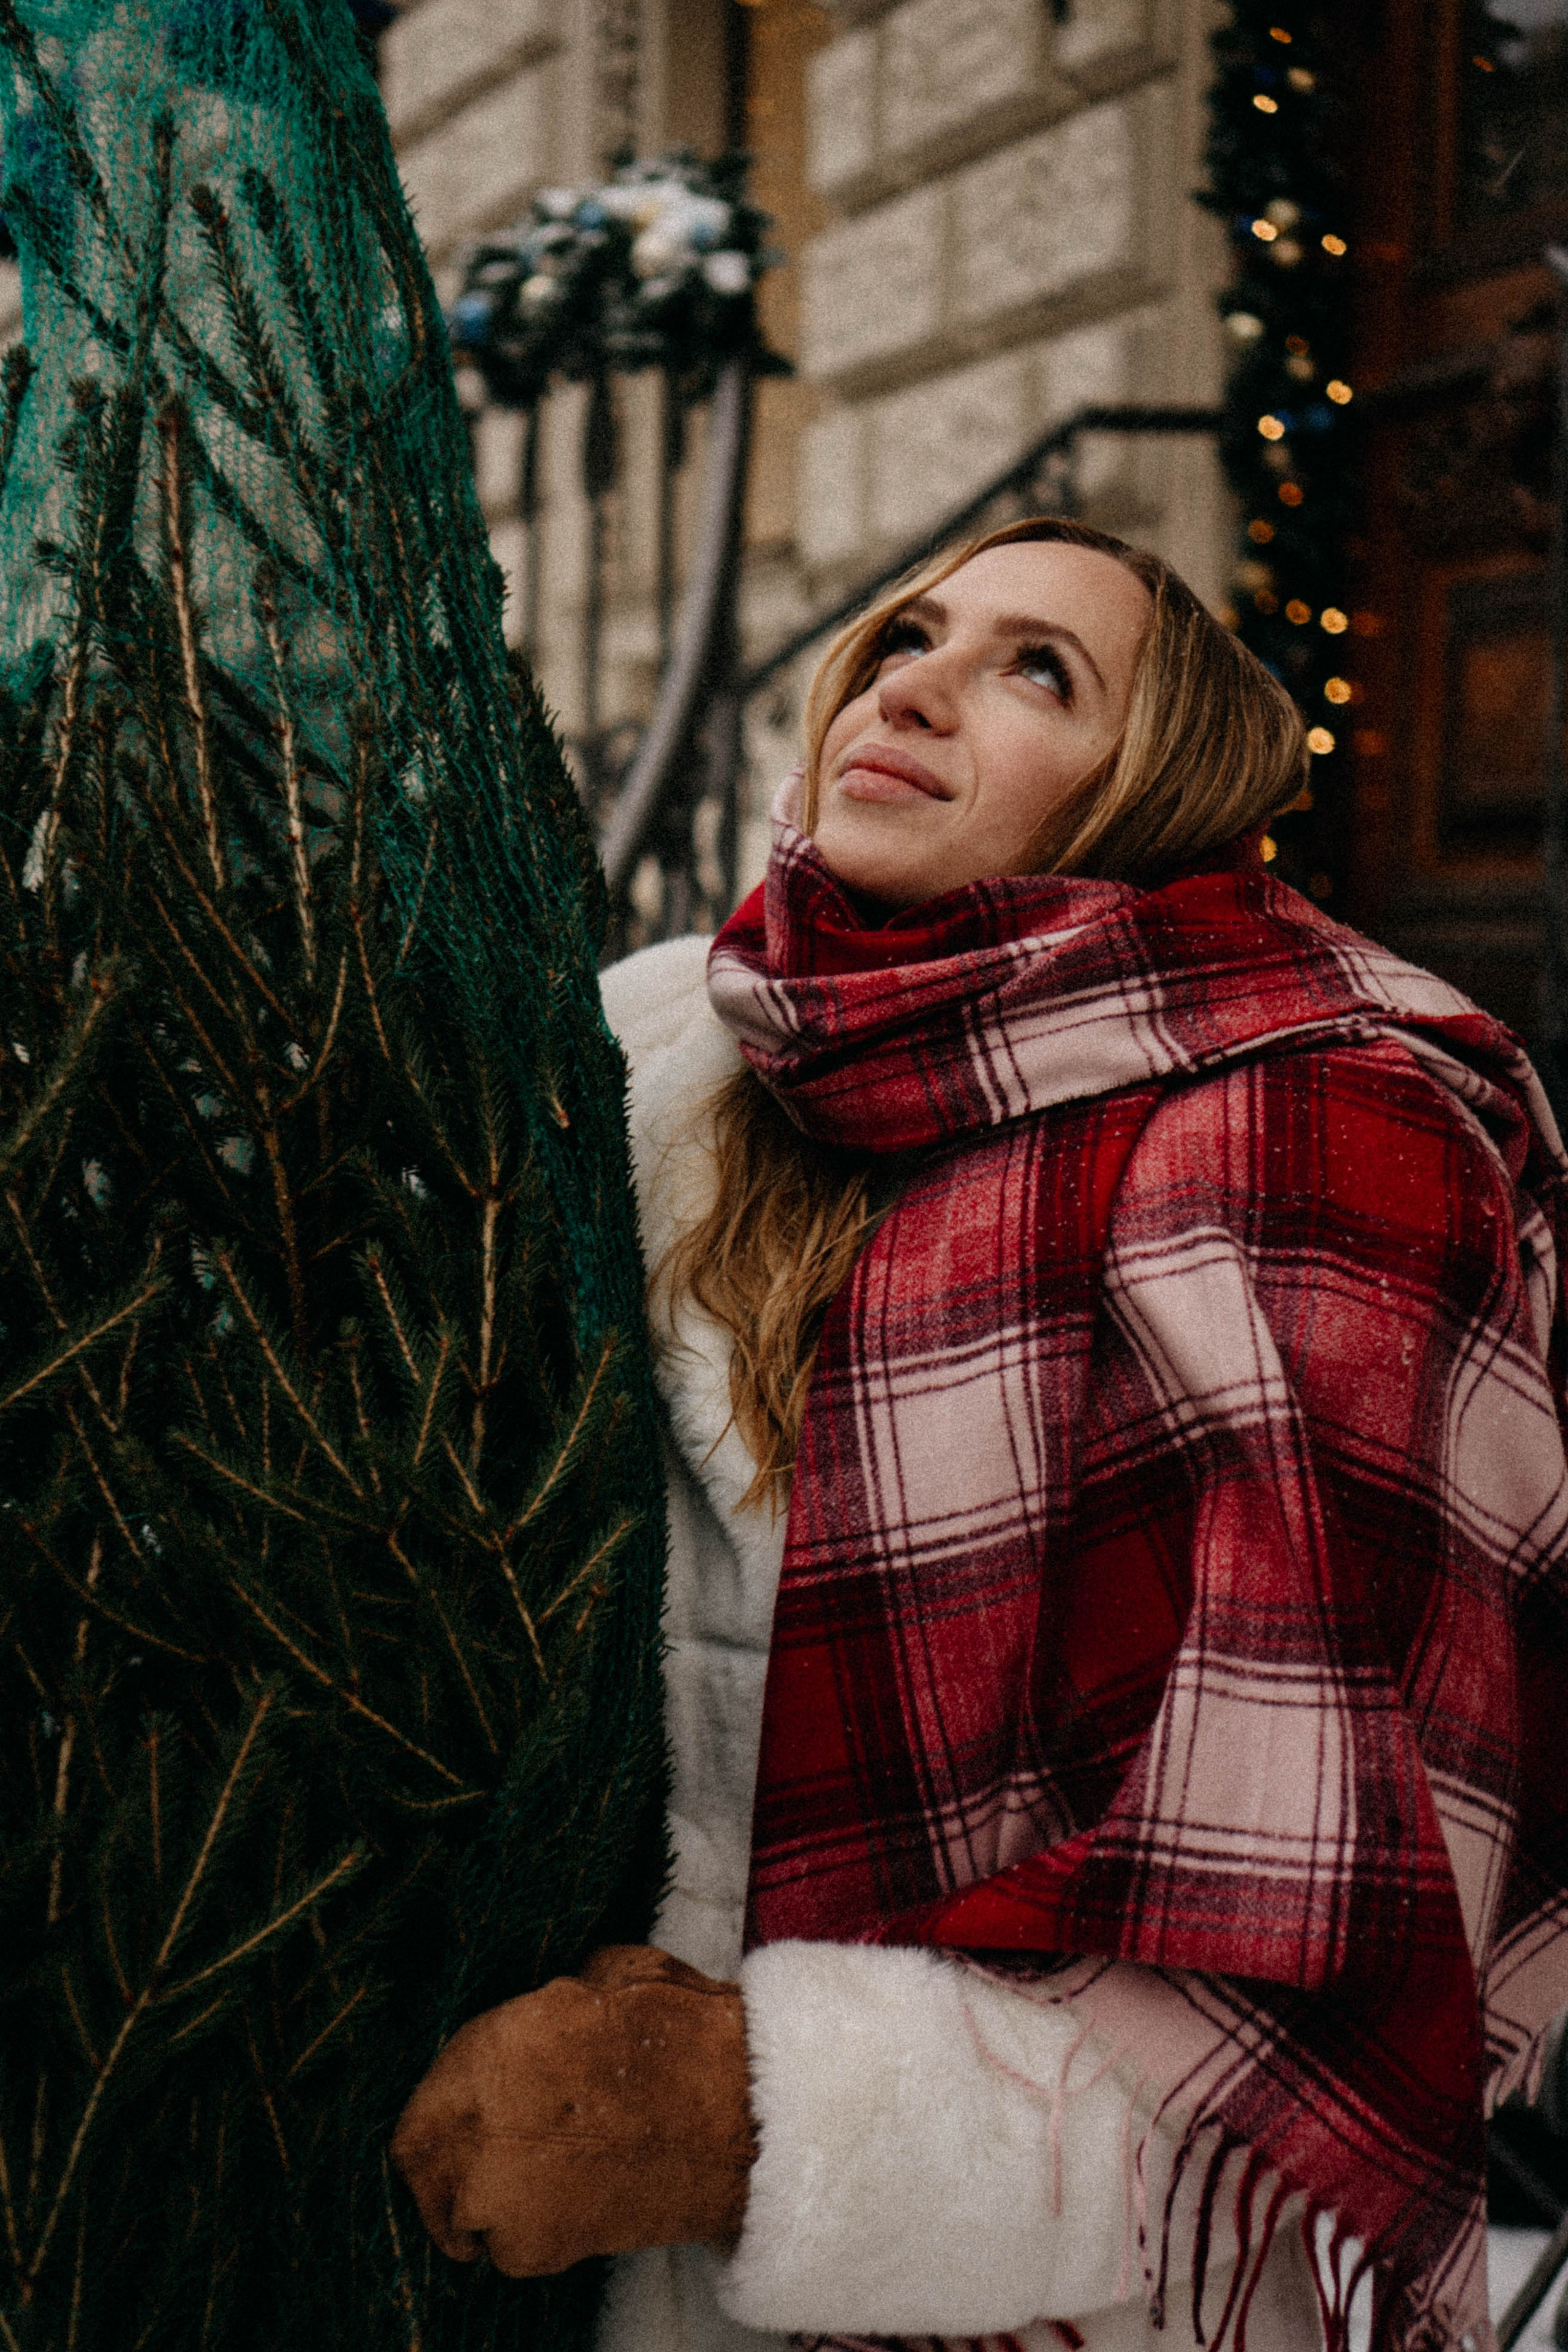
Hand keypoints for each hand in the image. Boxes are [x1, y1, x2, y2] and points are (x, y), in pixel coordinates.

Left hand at [390, 1944, 757, 2275]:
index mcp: (490, 2046)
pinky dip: (528, 2236)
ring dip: (487, 2200)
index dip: (443, 2104)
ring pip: (459, 2210)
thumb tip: (540, 2009)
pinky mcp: (531, 2246)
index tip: (463, 2112)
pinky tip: (571, 2205)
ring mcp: (496, 2191)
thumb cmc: (682, 2035)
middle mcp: (475, 2120)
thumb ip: (551, 2003)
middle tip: (483, 2160)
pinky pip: (506, 2249)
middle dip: (447, 2159)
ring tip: (540, 2181)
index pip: (423, 2096)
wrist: (736, 2117)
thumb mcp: (609, 1976)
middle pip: (419, 2159)